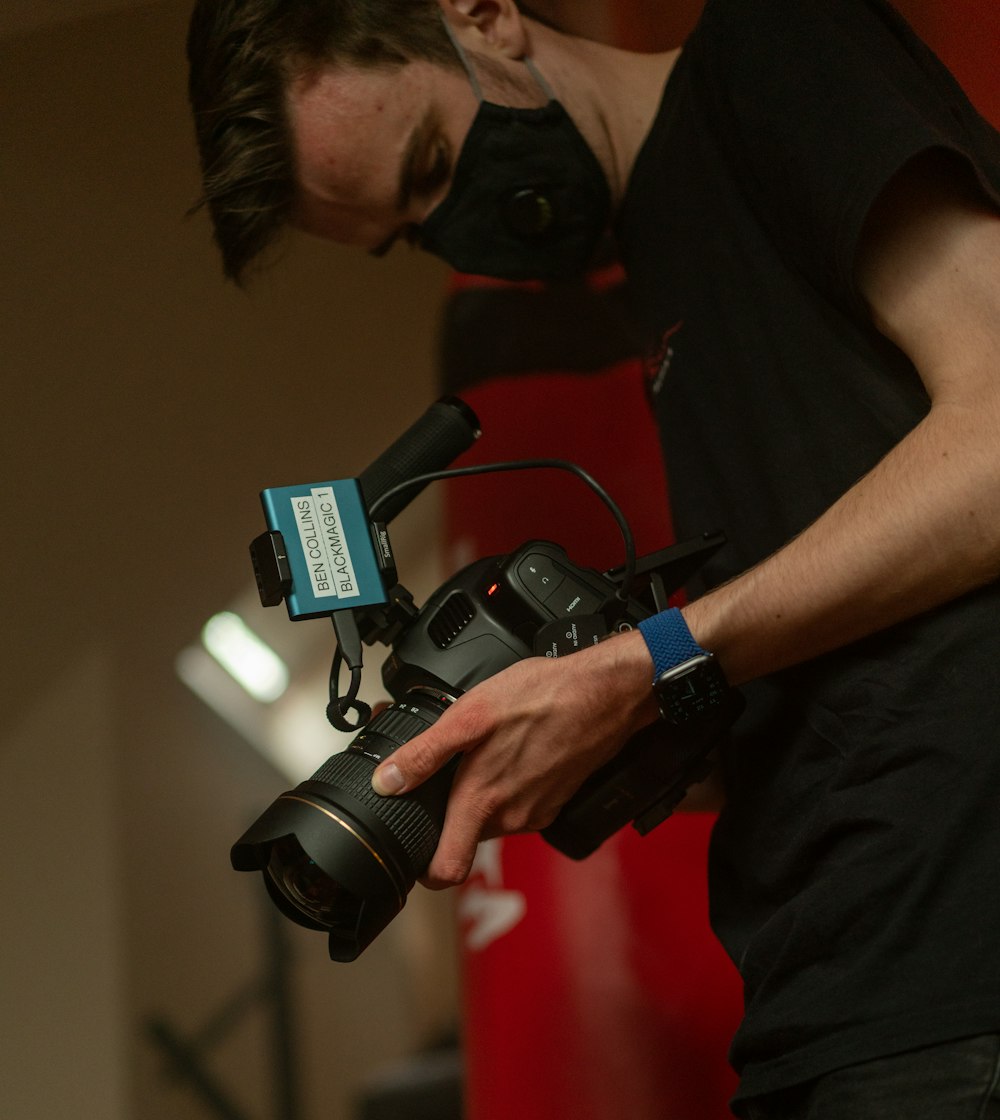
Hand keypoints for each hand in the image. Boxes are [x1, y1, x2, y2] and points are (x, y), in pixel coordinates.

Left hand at [372, 627, 658, 886]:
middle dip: (450, 810)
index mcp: (483, 801)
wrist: (605, 693)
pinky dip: (509, 785)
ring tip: (479, 752)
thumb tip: (388, 780)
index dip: (422, 870)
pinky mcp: (555, 801)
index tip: (411, 849)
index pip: (446, 871)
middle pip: (465, 837)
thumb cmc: (544, 697)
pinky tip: (511, 751)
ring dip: (481, 793)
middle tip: (442, 771)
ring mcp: (537, 812)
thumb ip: (425, 753)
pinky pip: (519, 805)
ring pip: (493, 818)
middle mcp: (512, 818)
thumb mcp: (470, 715)